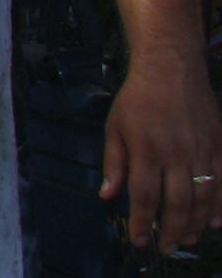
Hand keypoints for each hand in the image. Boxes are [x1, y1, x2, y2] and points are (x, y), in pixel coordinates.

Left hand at [100, 51, 221, 248]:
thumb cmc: (137, 99)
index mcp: (146, 150)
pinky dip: (221, 205)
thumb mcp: (114, 127)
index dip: (141, 222)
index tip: (139, 240)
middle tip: (166, 248)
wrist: (171, 69)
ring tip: (187, 239)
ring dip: (195, 223)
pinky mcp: (219, 145)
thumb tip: (107, 195)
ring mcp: (202, 150)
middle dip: (171, 230)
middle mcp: (176, 154)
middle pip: (177, 203)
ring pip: (203, 197)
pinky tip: (215, 222)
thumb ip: (113, 163)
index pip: (144, 196)